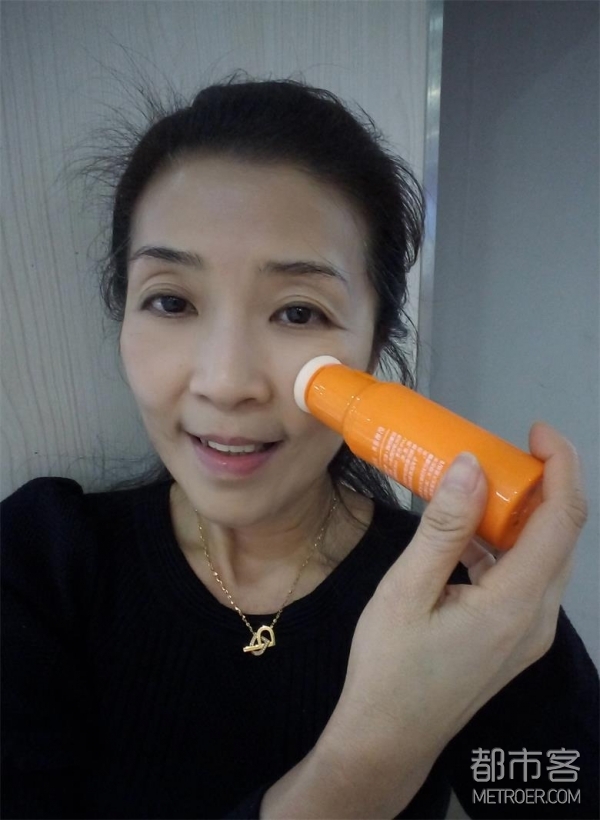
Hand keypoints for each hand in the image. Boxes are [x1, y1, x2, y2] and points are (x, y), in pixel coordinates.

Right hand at [328, 422, 587, 763]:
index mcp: (517, 603)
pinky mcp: (515, 641)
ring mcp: (530, 634)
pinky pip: (525, 580)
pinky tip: (467, 538)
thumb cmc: (390, 667)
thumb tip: (472, 466)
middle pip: (560, 536)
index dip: (561, 467)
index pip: (561, 520)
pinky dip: (506, 547)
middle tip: (501, 453)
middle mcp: (538, 617)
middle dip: (543, 485)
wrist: (386, 740)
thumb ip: (443, 528)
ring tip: (479, 488)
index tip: (537, 431)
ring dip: (521, 516)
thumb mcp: (406, 590)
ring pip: (544, 557)